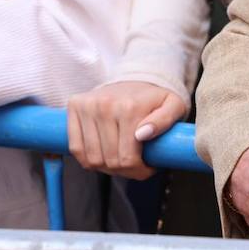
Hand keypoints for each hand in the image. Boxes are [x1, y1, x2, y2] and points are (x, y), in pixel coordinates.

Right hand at [67, 81, 187, 180]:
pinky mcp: (75, 106)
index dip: (138, 171)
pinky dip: (88, 160)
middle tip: (135, 166)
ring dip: (106, 168)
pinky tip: (103, 156)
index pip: (127, 158)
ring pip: (92, 159)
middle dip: (125, 171)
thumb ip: (165, 120)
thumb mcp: (174, 106)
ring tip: (120, 160)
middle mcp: (105, 105)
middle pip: (109, 161)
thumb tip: (143, 134)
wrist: (136, 78)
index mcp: (130, 108)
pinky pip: (76, 148)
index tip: (147, 169)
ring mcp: (87, 106)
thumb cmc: (156, 98)